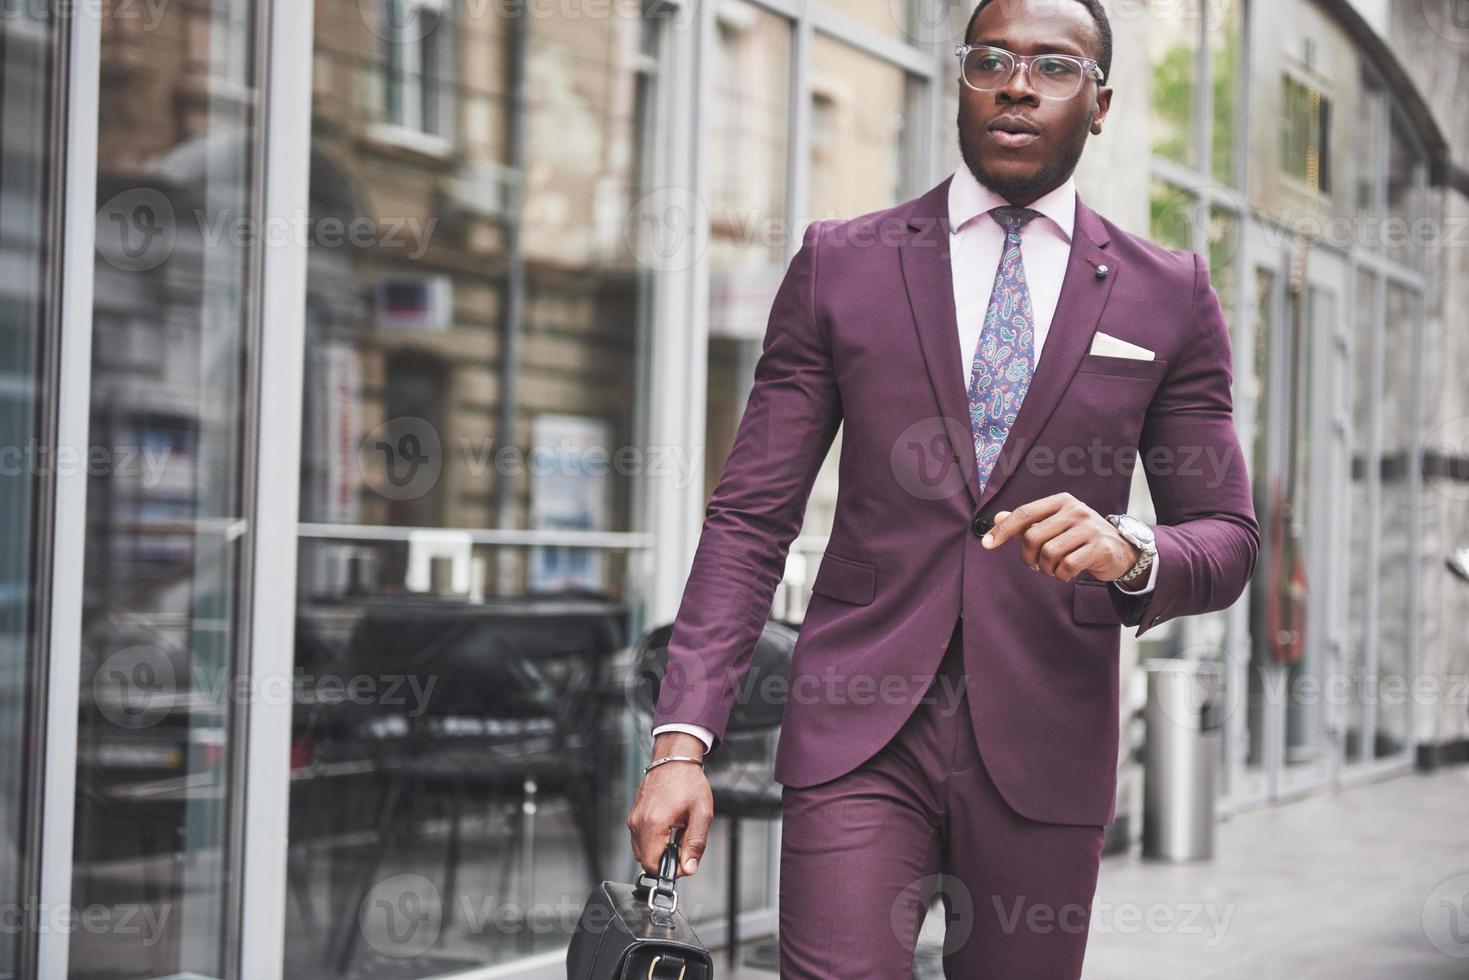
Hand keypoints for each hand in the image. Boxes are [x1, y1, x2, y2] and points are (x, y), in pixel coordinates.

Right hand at [626, 732, 712, 875]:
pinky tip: (668, 827)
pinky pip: (640, 837)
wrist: (675, 758)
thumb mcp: (701, 814)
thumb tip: (689, 868)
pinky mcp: (634, 814)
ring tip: (676, 832)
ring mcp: (633, 818)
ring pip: (641, 849)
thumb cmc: (687, 780)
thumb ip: (695, 844)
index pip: (652, 865)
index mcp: (654, 823)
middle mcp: (638, 822)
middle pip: (645, 859)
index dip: (669, 870)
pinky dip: (653, 839)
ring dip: (658, 849)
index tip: (683, 862)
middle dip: (664, 859)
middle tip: (683, 845)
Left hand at [981, 492, 1141, 583]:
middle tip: (1036, 565)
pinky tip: (1067, 573)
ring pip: (1049, 553)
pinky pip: (1067, 566)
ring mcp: (1089, 528)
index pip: (1024, 513)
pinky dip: (1061, 575)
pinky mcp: (1100, 547)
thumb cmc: (1080, 538)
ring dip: (1046, 568)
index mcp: (1061, 502)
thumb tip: (996, 519)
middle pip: (1033, 536)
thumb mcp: (1054, 526)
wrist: (1121, 550)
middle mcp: (1075, 510)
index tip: (986, 544)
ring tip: (1053, 569)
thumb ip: (1027, 523)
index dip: (1003, 530)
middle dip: (1028, 557)